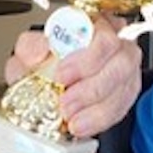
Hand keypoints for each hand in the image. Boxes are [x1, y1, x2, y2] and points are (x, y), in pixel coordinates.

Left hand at [5, 15, 141, 137]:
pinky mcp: (124, 94)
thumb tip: (42, 47)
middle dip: (92, 88)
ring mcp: (123, 69)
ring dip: (96, 108)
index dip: (87, 58)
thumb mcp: (27, 54)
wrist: (41, 88)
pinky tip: (82, 126)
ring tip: (71, 119)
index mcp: (92, 26)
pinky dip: (100, 120)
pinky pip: (121, 108)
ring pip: (124, 87)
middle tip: (65, 102)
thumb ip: (30, 47)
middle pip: (122, 62)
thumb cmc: (39, 66)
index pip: (104, 35)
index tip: (61, 75)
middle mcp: (115, 44)